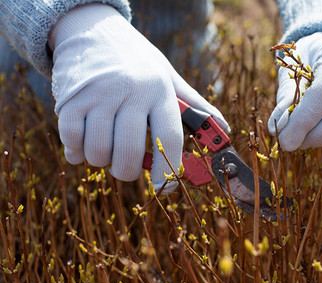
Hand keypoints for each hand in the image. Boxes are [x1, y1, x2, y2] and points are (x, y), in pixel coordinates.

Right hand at [49, 3, 228, 192]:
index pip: (169, 137)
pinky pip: (72, 141)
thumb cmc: (137, 62)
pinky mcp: (70, 98)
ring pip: (99, 152)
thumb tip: (226, 130)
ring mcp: (98, 94)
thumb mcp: (168, 76)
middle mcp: (130, 91)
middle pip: (129, 152)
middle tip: (125, 167)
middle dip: (126, 171)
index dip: (168, 169)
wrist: (92, 30)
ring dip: (101, 160)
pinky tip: (82, 145)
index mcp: (159, 89)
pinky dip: (77, 152)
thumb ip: (195, 105)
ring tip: (105, 147)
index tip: (165, 188)